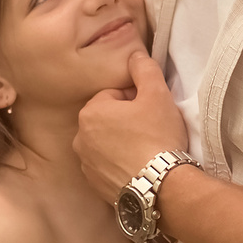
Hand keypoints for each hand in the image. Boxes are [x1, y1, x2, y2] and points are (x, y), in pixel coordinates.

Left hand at [74, 50, 192, 203]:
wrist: (161, 188)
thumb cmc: (158, 137)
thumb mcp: (157, 94)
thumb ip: (144, 68)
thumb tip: (135, 55)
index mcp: (90, 112)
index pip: (115, 96)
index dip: (137, 101)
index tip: (151, 112)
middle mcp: (80, 138)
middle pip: (109, 120)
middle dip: (127, 122)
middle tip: (151, 130)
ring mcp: (86, 165)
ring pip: (107, 143)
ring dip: (123, 144)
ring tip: (147, 151)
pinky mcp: (95, 185)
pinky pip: (108, 166)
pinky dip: (121, 165)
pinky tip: (140, 168)